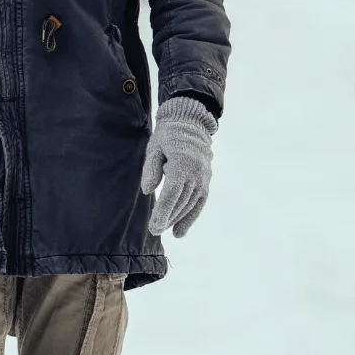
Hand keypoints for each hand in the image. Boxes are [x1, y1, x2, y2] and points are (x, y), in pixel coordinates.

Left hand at [140, 95, 217, 237]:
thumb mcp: (154, 148)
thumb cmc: (168, 136)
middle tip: (154, 230)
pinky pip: (199, 203)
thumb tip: (148, 191)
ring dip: (177, 219)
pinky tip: (180, 231)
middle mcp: (196, 174)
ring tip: (163, 230)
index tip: (154, 226)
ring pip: (190, 205)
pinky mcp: (206, 181)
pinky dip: (190, 217)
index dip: (163, 212)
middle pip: (181, 203)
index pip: (172, 194)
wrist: (190, 124)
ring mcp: (204, 179)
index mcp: (182, 165)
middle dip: (167, 219)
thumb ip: (151, 169)